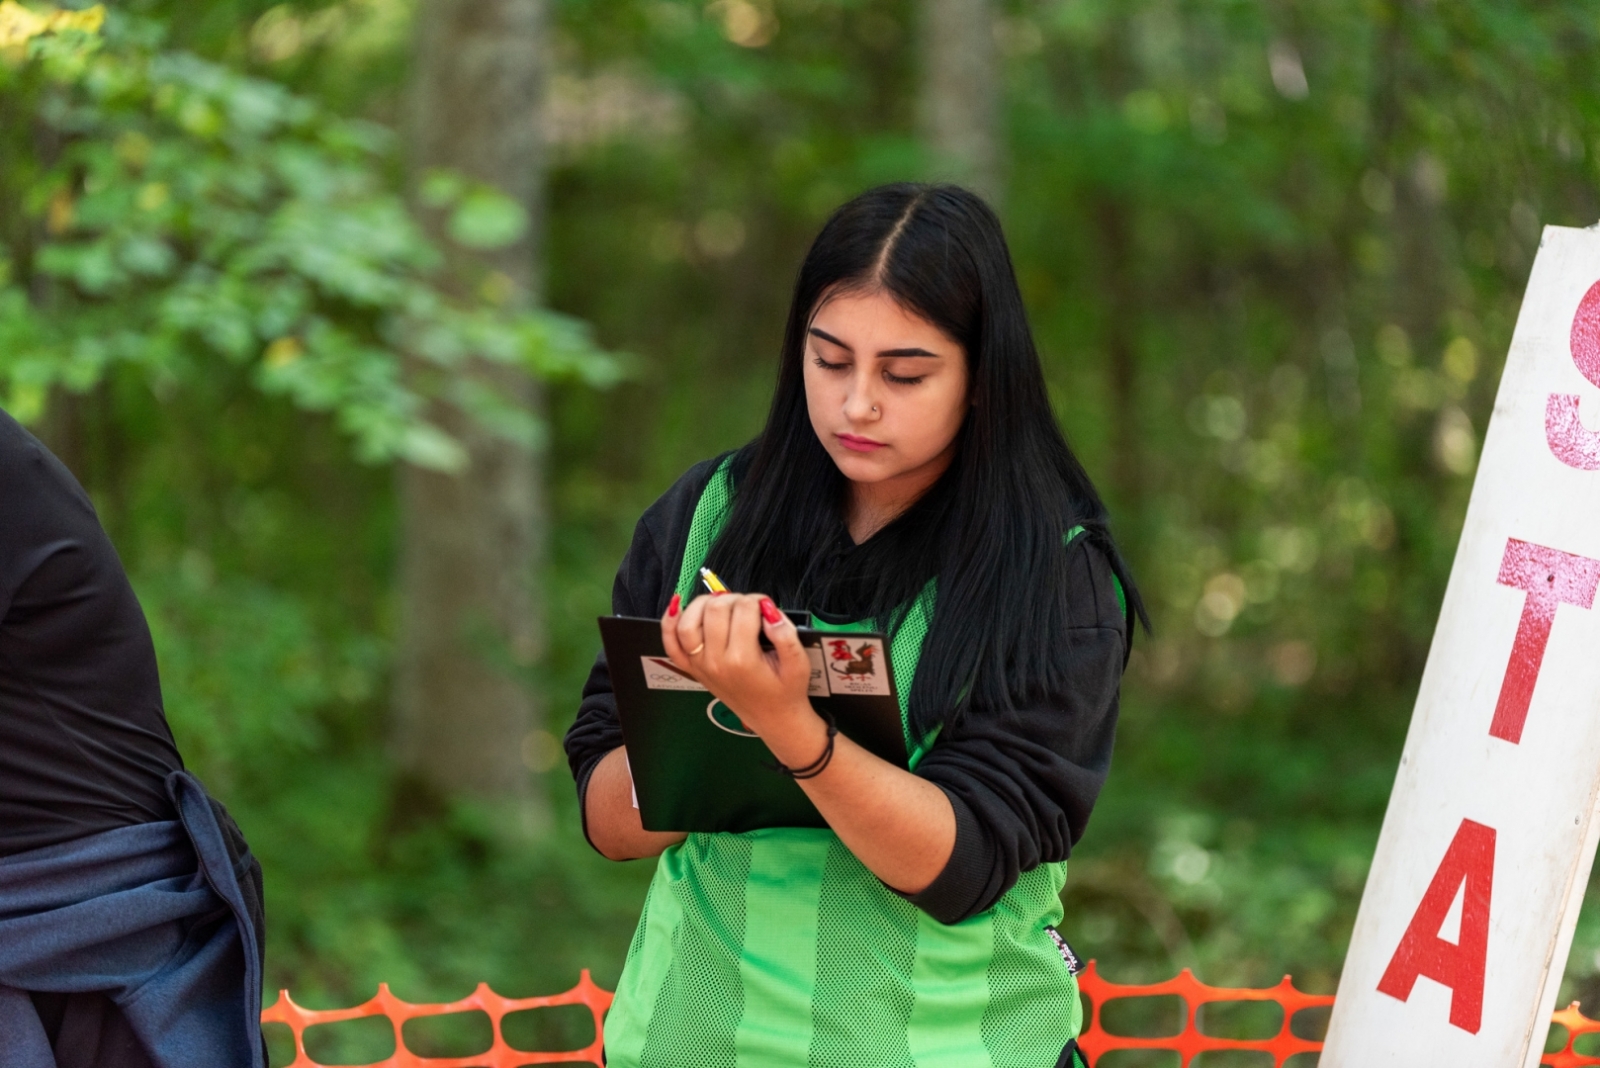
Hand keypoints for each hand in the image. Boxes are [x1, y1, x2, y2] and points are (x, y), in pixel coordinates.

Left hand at [660, 591, 820, 755]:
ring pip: (688, 621)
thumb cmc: (785, 691)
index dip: (758, 600)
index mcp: (743, 660)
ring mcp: (701, 666)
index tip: (766, 607)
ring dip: (704, 604)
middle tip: (749, 608)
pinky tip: (678, 606)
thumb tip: (769, 610)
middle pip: (715, 610)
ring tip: (722, 604)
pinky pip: (671, 643)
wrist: (773, 718)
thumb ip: (786, 634)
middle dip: (734, 599)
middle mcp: (716, 662)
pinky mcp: (693, 669)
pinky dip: (670, 622)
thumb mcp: (799, 663)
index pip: (744, 609)